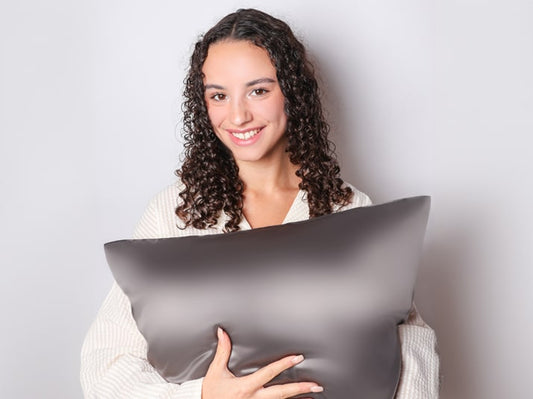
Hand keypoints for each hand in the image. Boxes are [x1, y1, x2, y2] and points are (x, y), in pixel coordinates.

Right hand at [201, 327, 322, 398]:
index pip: (269, 373)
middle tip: (315, 384)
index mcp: (246, 387)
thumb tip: (222, 332)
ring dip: (298, 398)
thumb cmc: (211, 392)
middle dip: (299, 388)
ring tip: (313, 392)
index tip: (297, 358)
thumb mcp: (216, 371)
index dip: (284, 365)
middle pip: (281, 393)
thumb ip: (223, 351)